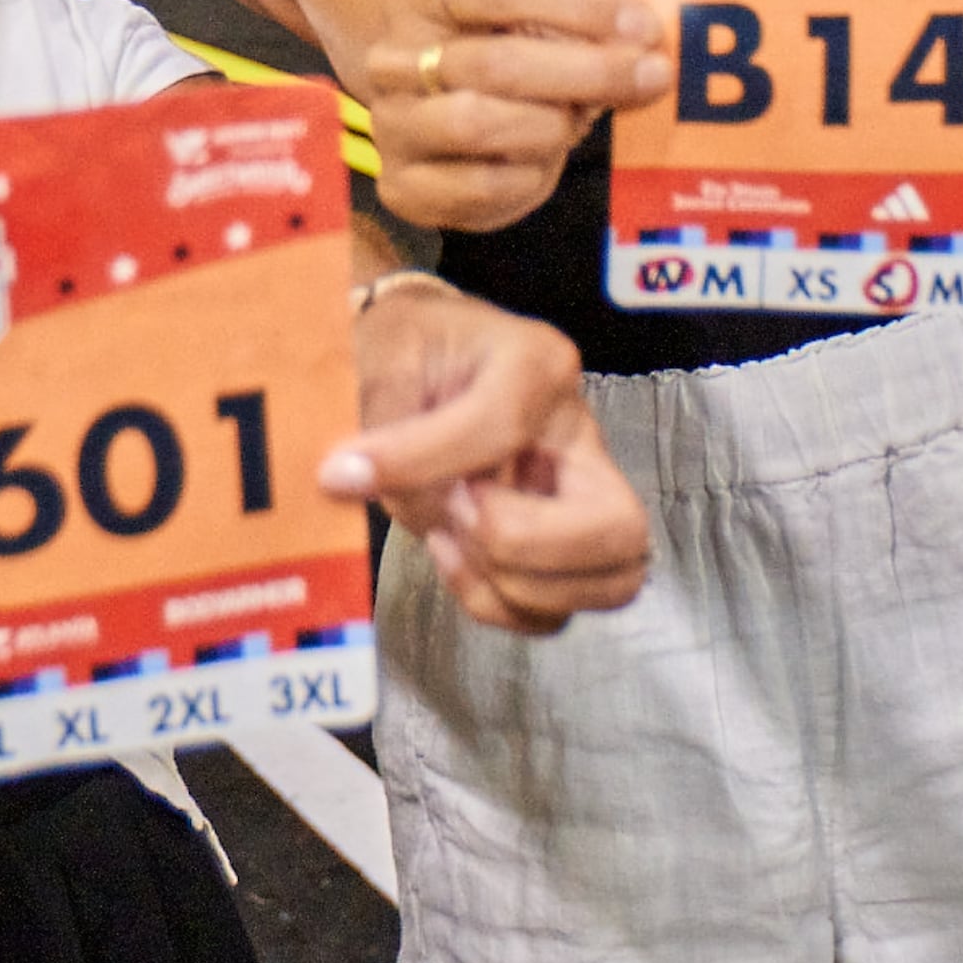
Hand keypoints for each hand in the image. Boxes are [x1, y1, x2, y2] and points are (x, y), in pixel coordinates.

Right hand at [294, 0, 671, 233]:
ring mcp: (392, 123)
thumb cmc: (477, 36)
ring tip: (577, 120)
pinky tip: (544, 161)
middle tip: (649, 76)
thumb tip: (647, 50)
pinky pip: (480, 188)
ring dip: (548, 125)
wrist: (398, 74)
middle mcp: (398, 56)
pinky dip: (529, 178)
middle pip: (495, 62)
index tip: (643, 24)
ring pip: (478, 124)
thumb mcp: (517, 12)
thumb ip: (577, 26)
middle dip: (586, 73)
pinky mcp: (401, 186)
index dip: (579, 5)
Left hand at [322, 279, 646, 631]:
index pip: (503, 425)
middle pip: (618, 530)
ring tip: (448, 532)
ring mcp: (582, 500)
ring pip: (609, 584)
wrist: (422, 360)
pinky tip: (450, 551)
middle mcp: (582, 439)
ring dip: (512, 583)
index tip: (344, 469)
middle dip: (523, 543)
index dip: (420, 458)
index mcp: (540, 365)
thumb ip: (382, 417)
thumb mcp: (386, 354)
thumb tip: (350, 480)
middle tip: (455, 509)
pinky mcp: (558, 549)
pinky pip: (553, 613)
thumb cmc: (411, 349)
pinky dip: (496, 602)